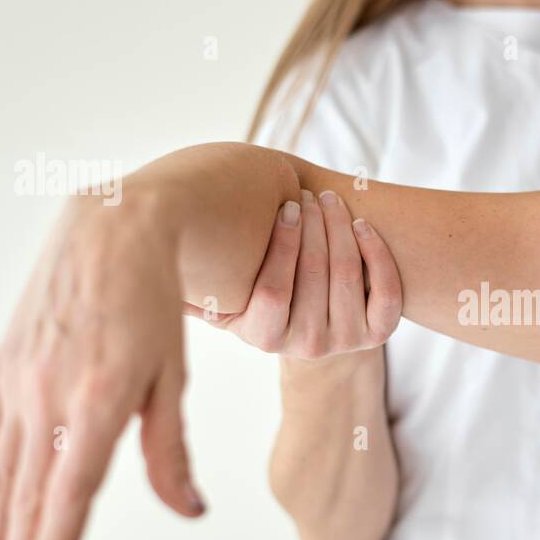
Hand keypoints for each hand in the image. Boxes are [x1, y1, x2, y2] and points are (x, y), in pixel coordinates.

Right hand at [0, 199, 203, 539]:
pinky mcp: (3, 372)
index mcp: (96, 401)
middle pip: (27, 501)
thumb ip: (169, 449)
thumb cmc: (153, 305)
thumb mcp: (172, 376)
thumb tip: (189, 511)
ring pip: (0, 480)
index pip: (69, 495)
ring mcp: (17, 385)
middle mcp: (47, 398)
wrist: (109, 229)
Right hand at [185, 189, 402, 359]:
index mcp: (263, 337)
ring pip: (349, 275)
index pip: (272, 290)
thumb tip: (153, 256)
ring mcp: (344, 341)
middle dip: (313, 225)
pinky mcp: (377, 334)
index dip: (282, 245)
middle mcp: (305, 346)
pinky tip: (362, 224)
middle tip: (307, 193)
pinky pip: (386, 291)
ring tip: (329, 199)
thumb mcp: (224, 292)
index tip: (284, 206)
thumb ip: (196, 278)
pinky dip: (378, 253)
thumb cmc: (258, 291)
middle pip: (315, 276)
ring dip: (342, 227)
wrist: (312, 322)